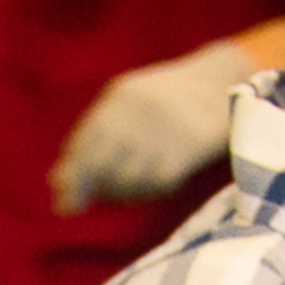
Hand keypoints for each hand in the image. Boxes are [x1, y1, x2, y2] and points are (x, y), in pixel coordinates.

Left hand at [49, 38, 250, 213]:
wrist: (229, 79)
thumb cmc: (171, 101)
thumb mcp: (130, 106)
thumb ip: (92, 139)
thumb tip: (55, 183)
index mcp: (120, 96)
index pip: (82, 147)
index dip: (72, 180)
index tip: (67, 205)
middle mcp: (139, 109)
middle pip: (98, 166)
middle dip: (95, 189)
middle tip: (105, 196)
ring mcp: (164, 126)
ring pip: (125, 179)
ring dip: (125, 192)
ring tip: (140, 182)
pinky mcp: (188, 145)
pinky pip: (155, 183)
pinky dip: (151, 190)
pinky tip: (161, 180)